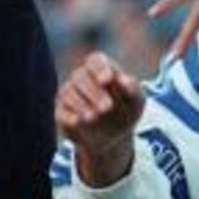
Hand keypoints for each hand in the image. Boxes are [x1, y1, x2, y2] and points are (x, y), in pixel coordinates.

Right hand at [55, 52, 144, 186]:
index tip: (107, 80)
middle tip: (107, 108)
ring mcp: (69, 94)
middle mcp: (82, 77)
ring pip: (68, 92)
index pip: (95, 60)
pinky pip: (61, 111)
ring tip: (93, 117)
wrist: (114, 137)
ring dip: (81, 105)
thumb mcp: (136, 101)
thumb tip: (124, 80)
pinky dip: (69, 116)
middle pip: (81, 76)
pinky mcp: (61, 112)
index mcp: (102, 69)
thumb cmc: (126, 111)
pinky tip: (78, 122)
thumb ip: (133, 89)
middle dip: (94, 92)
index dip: (100, 68)